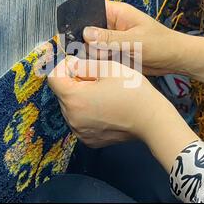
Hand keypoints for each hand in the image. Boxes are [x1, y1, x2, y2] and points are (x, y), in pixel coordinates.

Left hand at [48, 56, 199, 170]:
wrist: (151, 119)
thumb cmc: (132, 92)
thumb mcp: (107, 68)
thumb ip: (82, 64)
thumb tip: (70, 65)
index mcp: (74, 98)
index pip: (53, 78)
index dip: (63, 66)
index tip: (77, 63)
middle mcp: (72, 118)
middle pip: (61, 93)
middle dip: (73, 82)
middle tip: (94, 77)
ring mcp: (80, 131)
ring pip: (70, 107)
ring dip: (79, 97)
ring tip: (100, 93)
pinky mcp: (88, 139)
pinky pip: (79, 121)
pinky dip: (86, 112)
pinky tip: (103, 107)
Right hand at [83, 1, 177, 75]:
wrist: (174, 60)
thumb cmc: (161, 44)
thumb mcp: (135, 41)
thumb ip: (110, 38)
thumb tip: (86, 33)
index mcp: (118, 13)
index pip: (92, 9)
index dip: (81, 19)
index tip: (73, 32)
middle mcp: (112, 25)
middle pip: (88, 29)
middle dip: (85, 40)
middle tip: (92, 51)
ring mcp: (113, 39)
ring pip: (92, 45)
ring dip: (93, 53)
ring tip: (103, 59)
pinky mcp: (114, 53)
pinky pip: (100, 56)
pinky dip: (99, 61)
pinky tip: (103, 65)